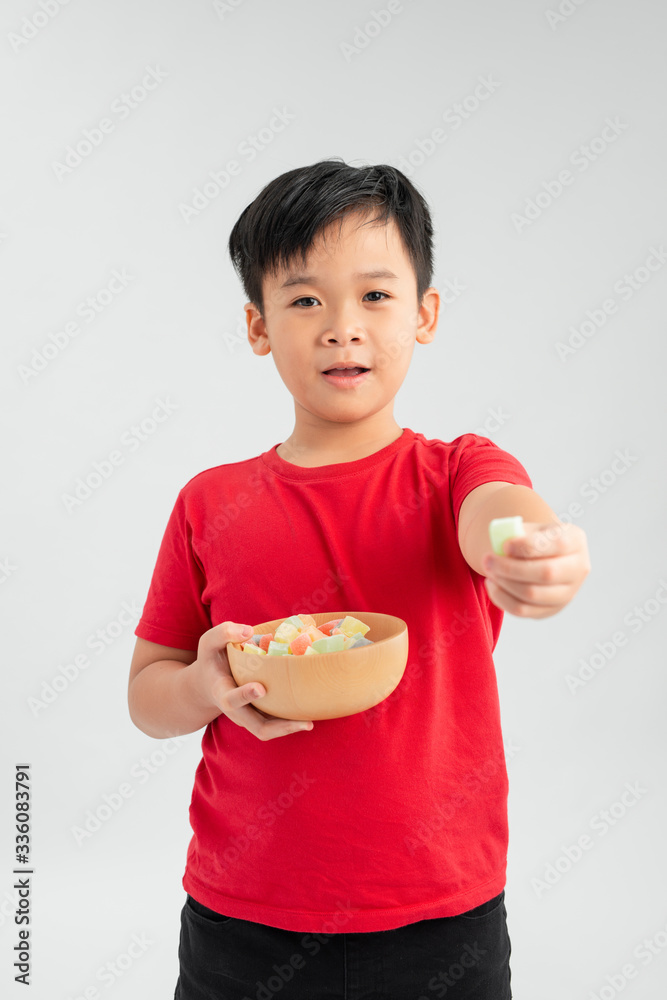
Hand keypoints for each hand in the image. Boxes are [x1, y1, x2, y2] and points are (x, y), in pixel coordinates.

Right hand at [192, 621, 313, 739]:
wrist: (208, 684)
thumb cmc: (212, 660)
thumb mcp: (209, 642)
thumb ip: (224, 633)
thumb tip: (249, 631)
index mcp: (222, 693)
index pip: (231, 699)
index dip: (245, 695)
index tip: (260, 687)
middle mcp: (237, 711)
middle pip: (258, 727)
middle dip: (280, 727)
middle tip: (305, 722)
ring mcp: (250, 716)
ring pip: (269, 730)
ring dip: (290, 728)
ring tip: (310, 721)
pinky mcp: (261, 715)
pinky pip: (276, 723)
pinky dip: (291, 721)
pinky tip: (310, 710)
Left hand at [481, 521, 590, 618]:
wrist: (543, 556)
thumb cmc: (534, 538)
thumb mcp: (530, 529)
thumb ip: (517, 533)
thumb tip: (501, 545)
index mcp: (575, 540)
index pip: (557, 544)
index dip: (528, 547)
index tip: (505, 545)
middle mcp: (578, 569)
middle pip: (546, 573)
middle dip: (511, 568)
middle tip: (487, 560)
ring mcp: (568, 593)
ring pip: (533, 594)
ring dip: (504, 583)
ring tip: (489, 571)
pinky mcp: (551, 610)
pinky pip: (523, 610)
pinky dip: (502, 598)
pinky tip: (492, 584)